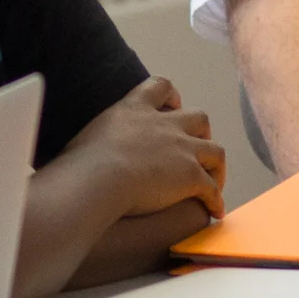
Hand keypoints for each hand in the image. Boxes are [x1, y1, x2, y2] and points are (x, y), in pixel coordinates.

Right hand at [63, 76, 226, 219]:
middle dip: (202, 132)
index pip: (160, 86)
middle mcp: (164, 124)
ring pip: (214, 151)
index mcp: (135, 108)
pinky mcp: (191, 175)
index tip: (172, 107)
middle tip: (196, 149)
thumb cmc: (82, 161)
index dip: (171, 97)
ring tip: (214, 182)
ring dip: (216, 166)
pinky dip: (216, 199)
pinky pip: (211, 188)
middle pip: (198, 118)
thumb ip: (101, 136)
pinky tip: (214, 210)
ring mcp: (181, 148)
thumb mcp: (91, 135)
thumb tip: (88, 151)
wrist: (98, 177)